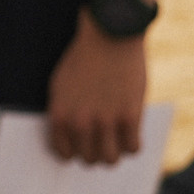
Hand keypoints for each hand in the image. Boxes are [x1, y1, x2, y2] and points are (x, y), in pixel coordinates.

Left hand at [45, 16, 149, 164]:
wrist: (109, 33)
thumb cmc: (85, 58)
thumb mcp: (61, 84)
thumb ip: (65, 112)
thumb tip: (72, 141)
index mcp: (60, 113)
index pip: (63, 153)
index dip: (74, 151)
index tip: (82, 146)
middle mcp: (80, 120)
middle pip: (88, 159)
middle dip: (95, 152)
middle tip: (102, 142)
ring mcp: (106, 120)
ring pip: (110, 159)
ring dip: (114, 153)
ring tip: (116, 140)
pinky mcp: (130, 115)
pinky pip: (133, 148)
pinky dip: (133, 144)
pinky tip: (132, 132)